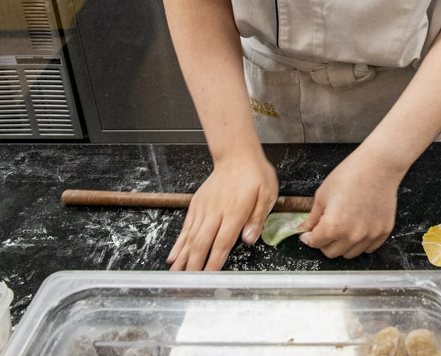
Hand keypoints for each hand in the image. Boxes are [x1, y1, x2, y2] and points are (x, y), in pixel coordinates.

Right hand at [168, 152, 278, 270]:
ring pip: (191, 237)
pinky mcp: (196, 205)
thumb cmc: (255, 175)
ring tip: (175, 276)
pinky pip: (186, 227)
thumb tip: (249, 239)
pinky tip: (173, 257)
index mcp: (235, 211)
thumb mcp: (267, 194)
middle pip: (202, 243)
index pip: (223, 242)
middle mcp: (216, 212)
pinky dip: (179, 243)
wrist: (237, 155)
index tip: (208, 277)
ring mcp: (204, 209)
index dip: (215, 261)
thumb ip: (257, 218)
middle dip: (194, 265)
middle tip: (187, 284)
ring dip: (183, 258)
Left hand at [299, 149, 403, 258]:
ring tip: (342, 227)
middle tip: (324, 229)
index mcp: (334, 225)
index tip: (308, 234)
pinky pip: (368, 248)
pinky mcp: (383, 232)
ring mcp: (370, 235)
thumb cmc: (351, 174)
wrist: (379, 165)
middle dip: (324, 242)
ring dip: (342, 244)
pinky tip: (357, 227)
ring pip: (349, 254)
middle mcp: (352, 235)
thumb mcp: (323, 194)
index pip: (315, 243)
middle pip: (331, 253)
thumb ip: (313, 216)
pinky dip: (360, 243)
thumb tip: (304, 229)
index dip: (308, 238)